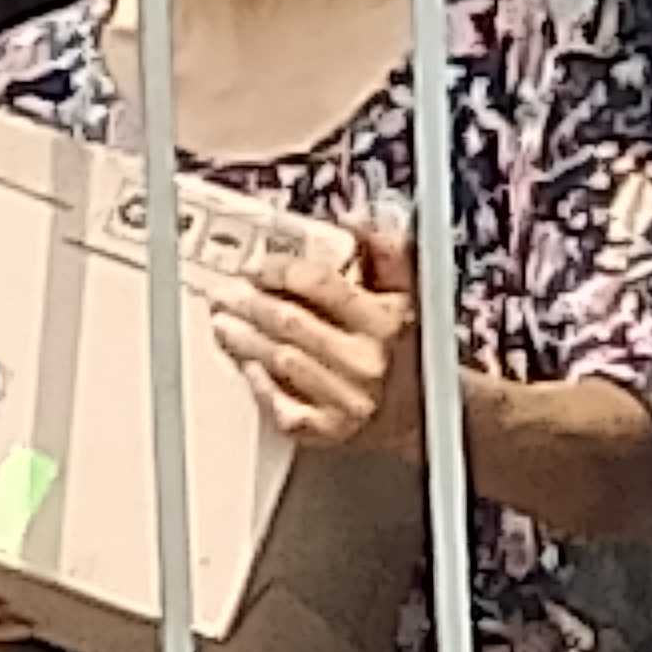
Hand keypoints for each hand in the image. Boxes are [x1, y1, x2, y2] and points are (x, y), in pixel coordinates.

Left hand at [201, 212, 420, 456]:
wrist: (426, 414)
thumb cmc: (408, 349)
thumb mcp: (410, 293)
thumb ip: (387, 251)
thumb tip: (354, 220)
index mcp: (385, 321)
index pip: (319, 284)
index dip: (279, 270)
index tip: (257, 267)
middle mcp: (366, 361)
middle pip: (290, 322)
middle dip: (249, 303)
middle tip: (225, 293)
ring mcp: (347, 400)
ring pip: (279, 360)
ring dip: (244, 338)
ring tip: (224, 323)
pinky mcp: (330, 431)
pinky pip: (280, 404)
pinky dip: (259, 382)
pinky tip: (248, 365)